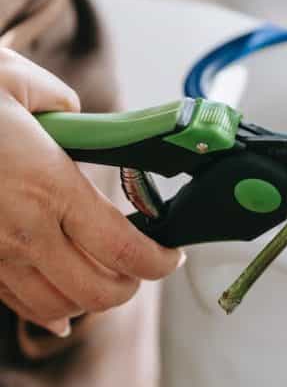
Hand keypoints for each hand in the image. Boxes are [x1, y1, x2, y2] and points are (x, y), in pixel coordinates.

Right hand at [0, 49, 180, 336]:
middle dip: (132, 284)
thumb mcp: (14, 79)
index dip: (160, 261)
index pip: (126, 251)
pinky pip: (17, 304)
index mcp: (49, 187)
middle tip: (141, 263)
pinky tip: (61, 301)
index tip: (171, 252)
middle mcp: (24, 232)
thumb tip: (77, 120)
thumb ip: (61, 102)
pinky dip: (47, 308)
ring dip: (90, 299)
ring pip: (59, 308)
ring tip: (103, 275)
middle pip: (100, 293)